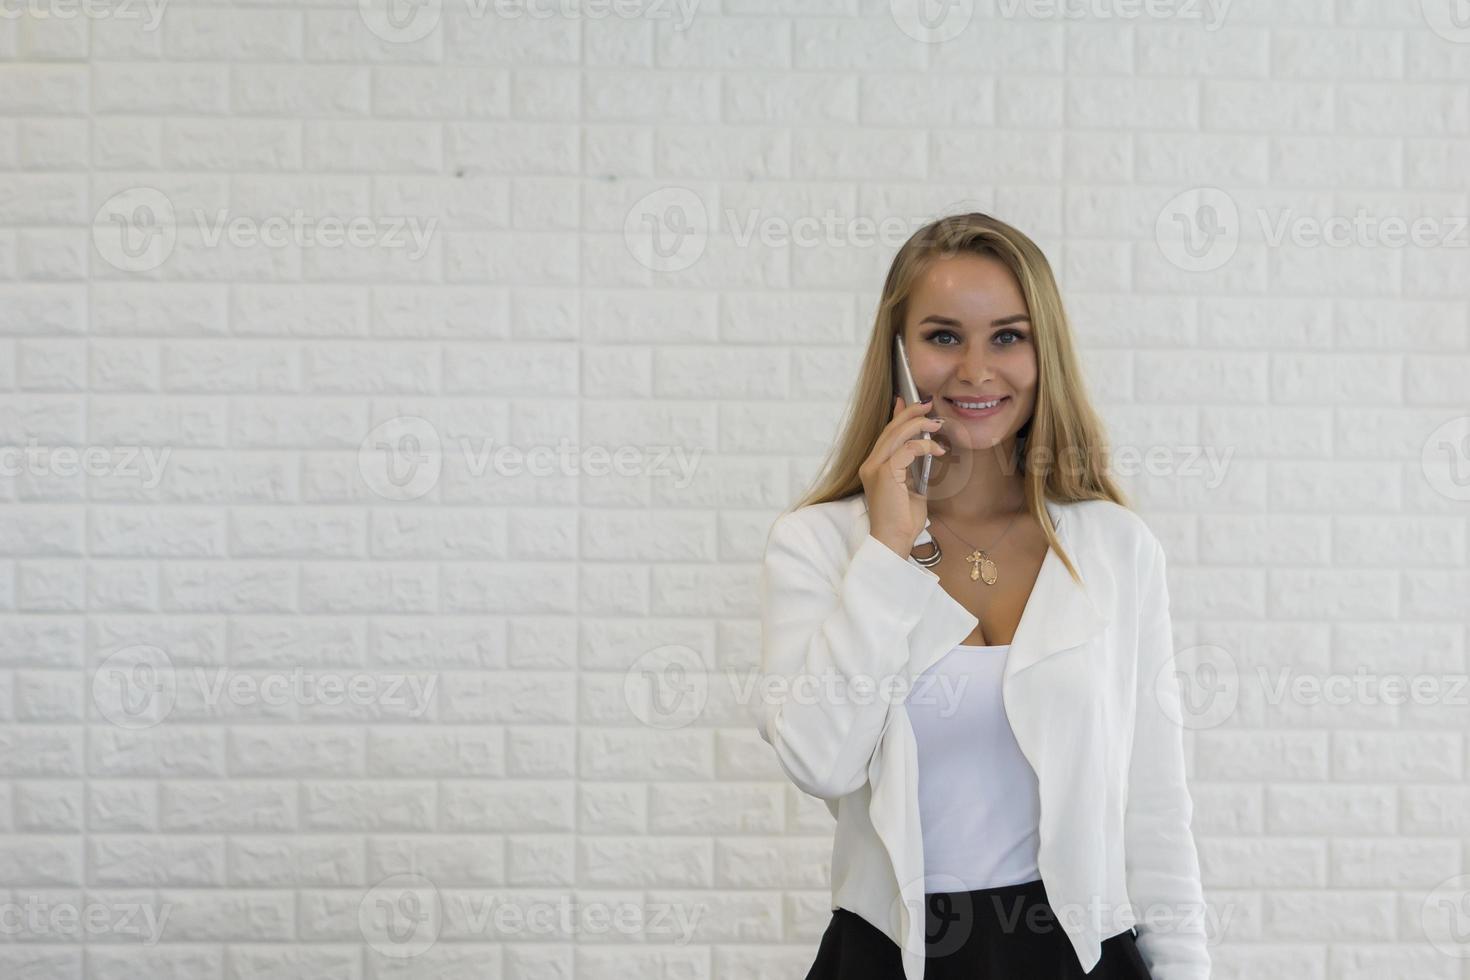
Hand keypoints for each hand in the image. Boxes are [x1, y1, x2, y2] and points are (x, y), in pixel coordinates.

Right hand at [860, 395, 945, 557]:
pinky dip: (924, 445)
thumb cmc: (903, 519)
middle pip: (890, 430)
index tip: (906, 401)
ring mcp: (875, 468)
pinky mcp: (885, 473)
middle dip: (910, 414)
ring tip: (936, 423)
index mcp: (873, 467)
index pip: (885, 434)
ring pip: (897, 435)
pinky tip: (937, 450)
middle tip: (927, 405)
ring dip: (919, 425)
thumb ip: (912, 466)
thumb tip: (924, 448)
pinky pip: (907, 449)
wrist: (894, 539)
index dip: (896, 416)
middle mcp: (870, 464)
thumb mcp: (910, 486)